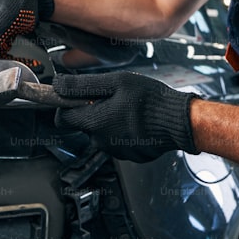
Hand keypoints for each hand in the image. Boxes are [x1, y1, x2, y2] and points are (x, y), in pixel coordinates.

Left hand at [52, 72, 197, 161]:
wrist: (179, 121)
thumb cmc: (151, 100)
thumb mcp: (116, 82)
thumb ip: (83, 85)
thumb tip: (58, 85)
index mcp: (94, 122)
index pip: (62, 118)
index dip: (66, 105)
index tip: (76, 97)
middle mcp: (102, 141)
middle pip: (85, 125)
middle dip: (94, 111)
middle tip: (115, 98)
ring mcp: (117, 151)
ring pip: (103, 133)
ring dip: (111, 122)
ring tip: (131, 109)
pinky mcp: (132, 156)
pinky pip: (120, 142)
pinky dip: (125, 132)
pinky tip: (139, 121)